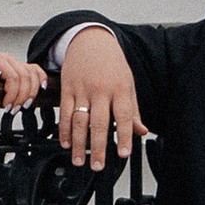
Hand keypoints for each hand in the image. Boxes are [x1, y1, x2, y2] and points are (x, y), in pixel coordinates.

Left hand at [0, 51, 44, 108]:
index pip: (13, 77)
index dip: (13, 94)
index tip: (7, 106)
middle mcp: (9, 59)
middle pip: (25, 77)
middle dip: (22, 97)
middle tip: (14, 110)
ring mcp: (16, 62)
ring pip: (32, 75)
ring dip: (32, 92)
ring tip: (25, 105)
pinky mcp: (20, 66)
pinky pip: (35, 69)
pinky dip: (41, 78)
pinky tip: (42, 88)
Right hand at [56, 29, 144, 169]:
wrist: (90, 39)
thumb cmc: (112, 63)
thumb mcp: (128, 83)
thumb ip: (133, 110)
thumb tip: (141, 131)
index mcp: (120, 88)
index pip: (124, 116)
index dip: (124, 136)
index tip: (123, 153)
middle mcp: (101, 90)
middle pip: (98, 123)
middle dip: (98, 147)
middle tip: (97, 166)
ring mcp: (82, 89)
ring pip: (79, 120)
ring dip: (78, 143)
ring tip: (79, 160)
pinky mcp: (67, 88)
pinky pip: (64, 112)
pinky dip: (64, 130)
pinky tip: (66, 142)